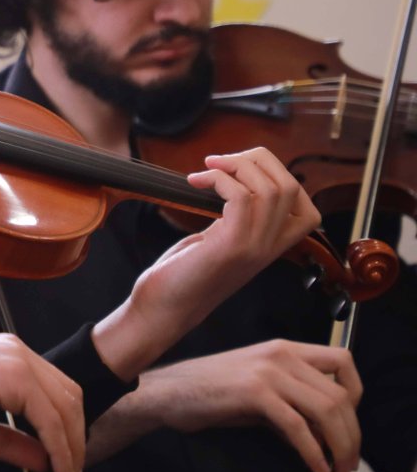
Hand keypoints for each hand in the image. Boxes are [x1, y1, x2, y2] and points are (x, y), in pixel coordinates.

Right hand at [0, 333, 83, 471]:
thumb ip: (10, 440)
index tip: (66, 459)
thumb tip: (42, 459)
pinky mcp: (12, 375)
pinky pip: (50, 416)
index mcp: (8, 357)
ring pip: (66, 406)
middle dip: (76, 438)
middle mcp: (17, 352)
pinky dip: (59, 445)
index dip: (67, 428)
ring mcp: (17, 361)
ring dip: (71, 445)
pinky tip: (55, 468)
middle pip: (69, 396)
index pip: (55, 391)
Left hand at [93, 147, 319, 379]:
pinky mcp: (231, 247)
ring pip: (271, 188)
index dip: (279, 175)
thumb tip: (233, 180)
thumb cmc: (183, 274)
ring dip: (235, 166)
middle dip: (256, 160)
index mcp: (271, 246)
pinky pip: (241, 197)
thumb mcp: (218, 240)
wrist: (163, 310)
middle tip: (220, 161)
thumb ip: (236, 217)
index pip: (307, 207)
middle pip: (291, 186)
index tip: (241, 170)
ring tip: (206, 170)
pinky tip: (195, 182)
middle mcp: (270, 248)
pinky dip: (218, 179)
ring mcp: (254, 248)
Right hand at [114, 340, 361, 471]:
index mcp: (284, 348)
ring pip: (326, 409)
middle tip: (347, 462)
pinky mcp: (254, 393)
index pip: (343, 361)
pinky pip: (298, 426)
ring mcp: (268, 371)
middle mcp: (281, 354)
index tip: (347, 424)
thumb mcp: (257, 391)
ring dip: (340, 445)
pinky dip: (312, 450)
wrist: (165, 393)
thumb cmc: (207, 393)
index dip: (356, 395)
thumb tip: (321, 434)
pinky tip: (314, 466)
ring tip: (336, 469)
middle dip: (352, 434)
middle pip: (340, 394)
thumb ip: (291, 404)